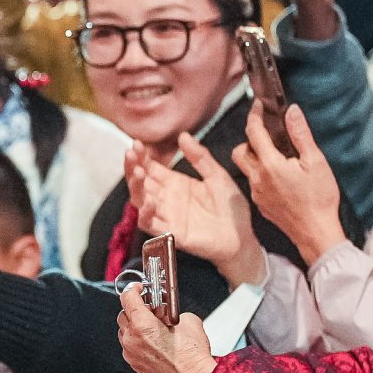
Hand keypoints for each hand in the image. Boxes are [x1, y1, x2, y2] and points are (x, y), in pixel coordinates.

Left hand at [116, 282, 215, 372]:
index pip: (128, 298)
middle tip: (151, 309)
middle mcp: (132, 339)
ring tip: (152, 326)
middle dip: (135, 309)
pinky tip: (153, 341)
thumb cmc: (192, 355)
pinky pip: (129, 345)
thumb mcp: (188, 321)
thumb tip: (170, 312)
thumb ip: (173, 312)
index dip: (134, 290)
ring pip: (124, 331)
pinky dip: (137, 340)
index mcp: (142, 325)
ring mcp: (131, 353)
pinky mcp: (134, 363)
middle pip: (123, 314)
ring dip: (134, 325)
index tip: (139, 289)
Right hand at [128, 133, 263, 285]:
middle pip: (141, 182)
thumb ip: (200, 157)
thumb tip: (183, 135)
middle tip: (130, 153)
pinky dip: (146, 215)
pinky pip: (152, 225)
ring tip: (138, 172)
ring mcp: (167, 216)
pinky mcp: (172, 233)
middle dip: (133, 167)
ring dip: (135, 187)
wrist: (242, 237)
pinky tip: (148, 202)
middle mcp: (166, 199)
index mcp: (175, 184)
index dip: (141, 156)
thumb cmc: (230, 209)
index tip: (136, 143)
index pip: (151, 168)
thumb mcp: (217, 176)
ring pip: (140, 201)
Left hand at [232, 106, 345, 267]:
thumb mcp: (315, 162)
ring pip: (246, 168)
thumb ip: (301, 135)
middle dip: (249, 138)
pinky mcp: (261, 204)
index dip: (255, 114)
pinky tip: (279, 176)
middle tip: (266, 134)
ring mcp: (257, 193)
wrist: (316, 233)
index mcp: (270, 165)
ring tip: (275, 155)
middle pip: (240, 150)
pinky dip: (261, 174)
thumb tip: (292, 111)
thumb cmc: (319, 199)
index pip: (254, 132)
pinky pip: (253, 183)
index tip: (259, 105)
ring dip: (255, 157)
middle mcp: (258, 178)